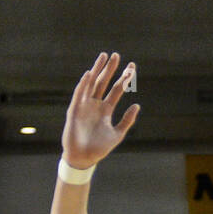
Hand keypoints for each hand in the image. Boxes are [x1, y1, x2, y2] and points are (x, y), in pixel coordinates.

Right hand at [61, 52, 139, 169]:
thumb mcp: (117, 134)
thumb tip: (137, 106)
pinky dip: (84, 84)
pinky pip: (80, 94)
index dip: (124, 79)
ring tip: (104, 56)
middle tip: (117, 55)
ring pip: (92, 83)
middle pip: (104, 82)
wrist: (83, 158)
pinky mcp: (75, 110)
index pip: (117, 90)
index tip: (131, 67)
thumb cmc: (99, 148)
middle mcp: (95, 104)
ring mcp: (84, 105)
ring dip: (98, 70)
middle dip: (110, 69)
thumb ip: (127, 121)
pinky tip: (90, 74)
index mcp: (106, 110)